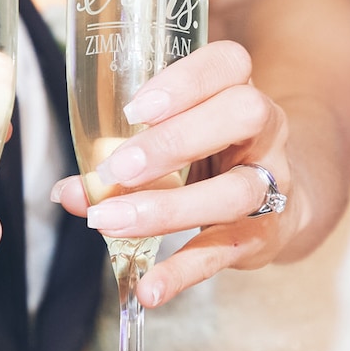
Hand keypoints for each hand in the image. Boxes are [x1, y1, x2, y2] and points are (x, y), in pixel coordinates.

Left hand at [51, 40, 292, 305]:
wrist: (280, 200)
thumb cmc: (211, 154)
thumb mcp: (174, 138)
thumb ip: (120, 156)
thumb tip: (69, 190)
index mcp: (238, 89)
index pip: (229, 64)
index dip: (185, 81)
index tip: (135, 108)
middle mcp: (265, 130)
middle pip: (243, 115)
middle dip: (175, 141)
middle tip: (117, 169)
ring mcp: (270, 182)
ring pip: (235, 191)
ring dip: (168, 208)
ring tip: (110, 221)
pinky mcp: (264, 234)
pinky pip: (225, 251)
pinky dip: (183, 272)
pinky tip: (148, 287)